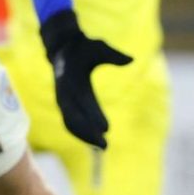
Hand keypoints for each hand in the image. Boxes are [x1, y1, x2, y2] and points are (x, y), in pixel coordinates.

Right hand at [39, 9, 131, 149]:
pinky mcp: (63, 104)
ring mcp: (62, 100)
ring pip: (70, 124)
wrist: (63, 48)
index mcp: (73, 80)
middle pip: (74, 119)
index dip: (94, 117)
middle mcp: (65, 93)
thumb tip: (131, 60)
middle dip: (88, 134)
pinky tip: (94, 141)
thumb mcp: (99, 47)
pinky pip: (69, 122)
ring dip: (84, 137)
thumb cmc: (84, 48)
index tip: (107, 129)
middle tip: (105, 146)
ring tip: (103, 147)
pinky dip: (80, 133)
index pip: (84, 103)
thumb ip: (113, 55)